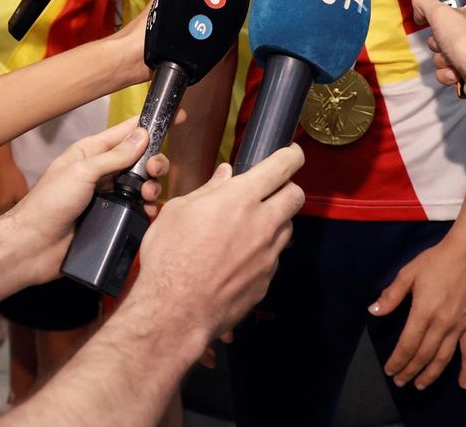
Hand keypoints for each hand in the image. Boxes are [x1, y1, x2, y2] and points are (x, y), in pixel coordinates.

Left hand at [7, 118, 169, 281]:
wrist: (34, 246)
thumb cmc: (49, 204)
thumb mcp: (82, 172)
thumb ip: (114, 156)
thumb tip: (142, 135)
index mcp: (90, 153)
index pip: (125, 132)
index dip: (150, 124)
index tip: (176, 116)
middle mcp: (101, 172)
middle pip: (139, 159)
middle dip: (154, 162)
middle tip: (154, 171)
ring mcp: (107, 196)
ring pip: (141, 185)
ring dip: (152, 187)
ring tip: (148, 195)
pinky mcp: (111, 218)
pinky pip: (136, 209)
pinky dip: (146, 209)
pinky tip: (147, 212)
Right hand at [137, 144, 305, 340]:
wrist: (176, 311)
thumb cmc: (170, 256)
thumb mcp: (178, 211)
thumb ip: (208, 190)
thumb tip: (225, 176)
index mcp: (240, 198)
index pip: (282, 167)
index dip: (292, 156)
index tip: (292, 154)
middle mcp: (263, 224)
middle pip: (296, 196)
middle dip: (288, 187)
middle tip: (270, 190)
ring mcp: (268, 255)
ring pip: (286, 227)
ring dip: (275, 221)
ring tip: (247, 227)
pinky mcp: (266, 280)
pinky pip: (273, 257)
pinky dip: (262, 251)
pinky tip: (237, 259)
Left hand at [370, 234, 465, 389]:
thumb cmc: (435, 261)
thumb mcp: (408, 273)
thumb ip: (391, 295)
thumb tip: (374, 311)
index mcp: (423, 312)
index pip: (408, 344)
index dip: (398, 360)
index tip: (389, 370)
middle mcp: (441, 324)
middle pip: (423, 355)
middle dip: (410, 371)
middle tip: (400, 382)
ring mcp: (458, 327)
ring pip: (443, 358)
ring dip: (431, 374)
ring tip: (420, 386)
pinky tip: (463, 385)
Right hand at [412, 0, 465, 102]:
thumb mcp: (438, 13)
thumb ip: (422, 1)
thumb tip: (418, 2)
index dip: (444, 5)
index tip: (436, 15)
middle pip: (453, 23)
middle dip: (440, 38)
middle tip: (442, 41)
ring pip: (453, 45)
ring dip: (443, 56)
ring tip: (450, 60)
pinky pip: (460, 61)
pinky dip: (452, 69)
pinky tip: (455, 72)